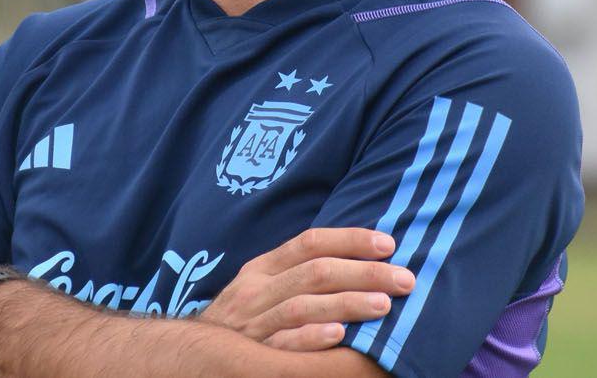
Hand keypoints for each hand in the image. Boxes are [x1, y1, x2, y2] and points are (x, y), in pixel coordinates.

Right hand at [198, 227, 414, 351]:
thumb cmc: (244, 320)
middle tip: (404, 279)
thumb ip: (297, 273)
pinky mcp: (254, 355)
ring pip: (303, 306)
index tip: (389, 244)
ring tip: (383, 305)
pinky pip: (283, 345)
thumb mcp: (262, 288)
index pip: (310, 243)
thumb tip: (359, 259)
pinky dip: (311, 337)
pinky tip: (340, 336)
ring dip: (347, 303)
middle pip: (315, 272)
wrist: (192, 356)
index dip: (350, 240)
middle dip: (364, 272)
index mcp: (263, 268)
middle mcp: (257, 291)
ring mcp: (254, 324)